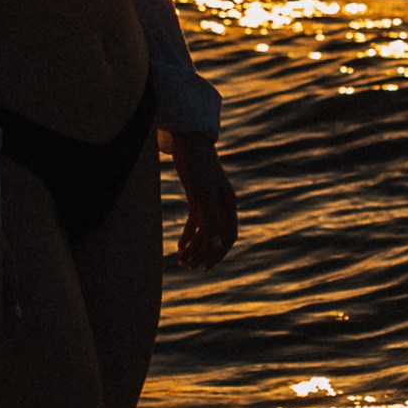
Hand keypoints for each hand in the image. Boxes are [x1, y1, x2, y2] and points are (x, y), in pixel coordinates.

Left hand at [166, 131, 237, 268]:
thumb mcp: (203, 193)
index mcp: (228, 204)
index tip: (206, 267)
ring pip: (204, 230)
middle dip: (204, 253)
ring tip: (181, 260)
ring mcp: (210, 200)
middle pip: (216, 236)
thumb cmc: (198, 164)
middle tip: (188, 268)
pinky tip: (179, 246)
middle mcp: (222, 203)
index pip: (227, 236)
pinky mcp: (198, 195)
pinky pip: (196, 221)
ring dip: (194, 246)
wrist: (188, 139)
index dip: (218, 253)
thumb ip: (210, 220)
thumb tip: (216, 247)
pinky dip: (189, 234)